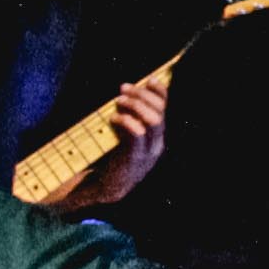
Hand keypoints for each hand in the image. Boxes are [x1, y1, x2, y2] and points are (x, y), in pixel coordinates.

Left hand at [62, 78, 168, 212]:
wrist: (102, 188)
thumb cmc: (109, 158)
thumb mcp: (123, 135)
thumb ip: (129, 118)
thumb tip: (127, 92)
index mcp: (156, 137)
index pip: (165, 109)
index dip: (160, 91)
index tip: (148, 79)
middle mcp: (157, 144)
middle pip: (160, 111)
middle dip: (142, 95)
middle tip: (123, 89)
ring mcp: (148, 153)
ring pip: (153, 120)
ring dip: (136, 105)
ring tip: (119, 101)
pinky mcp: (135, 158)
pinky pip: (138, 133)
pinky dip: (126, 120)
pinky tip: (114, 118)